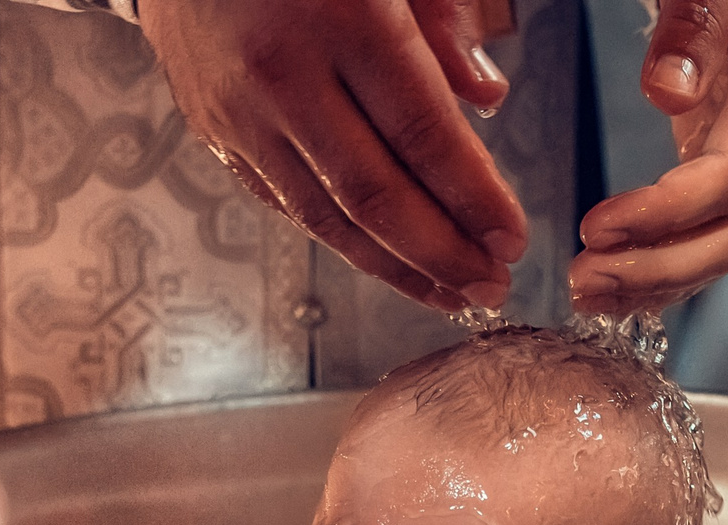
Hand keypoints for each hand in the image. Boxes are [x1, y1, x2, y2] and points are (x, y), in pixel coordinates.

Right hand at [141, 0, 527, 311]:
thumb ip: (441, 21)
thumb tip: (489, 99)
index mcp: (340, 18)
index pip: (423, 135)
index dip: (473, 199)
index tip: (513, 239)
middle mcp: (283, 75)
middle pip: (374, 195)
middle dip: (442, 254)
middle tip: (491, 287)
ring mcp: (240, 113)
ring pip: (326, 218)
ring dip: (395, 267)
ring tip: (449, 293)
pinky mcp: (215, 134)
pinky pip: (288, 205)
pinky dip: (343, 242)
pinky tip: (385, 260)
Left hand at [570, 0, 727, 314]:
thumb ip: (700, 24)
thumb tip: (668, 93)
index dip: (665, 212)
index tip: (598, 228)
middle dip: (656, 268)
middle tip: (583, 280)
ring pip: (721, 250)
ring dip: (652, 283)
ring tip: (584, 293)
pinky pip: (710, 242)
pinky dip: (661, 273)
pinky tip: (613, 290)